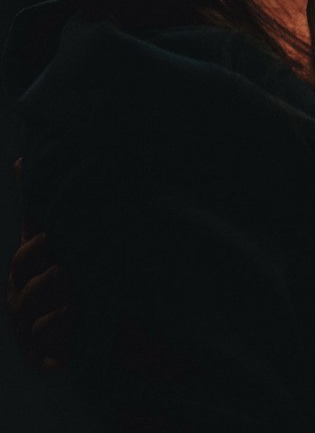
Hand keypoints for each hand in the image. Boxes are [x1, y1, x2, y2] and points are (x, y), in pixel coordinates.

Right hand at [6, 231, 72, 371]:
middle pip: (28, 292)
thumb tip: (28, 182)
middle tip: (64, 270)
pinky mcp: (38, 355)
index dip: (33, 248)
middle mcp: (18, 304)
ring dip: (55, 315)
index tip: (49, 235)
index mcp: (21, 277)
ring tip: (73, 305)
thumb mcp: (52, 251)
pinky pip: (44, 354)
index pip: (21, 261)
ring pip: (35, 324)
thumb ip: (38, 224)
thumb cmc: (60, 278)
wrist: (72, 322)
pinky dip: (56, 351)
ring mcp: (25, 331)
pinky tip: (69, 347)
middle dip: (45, 282)